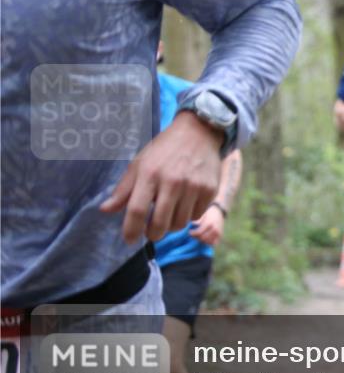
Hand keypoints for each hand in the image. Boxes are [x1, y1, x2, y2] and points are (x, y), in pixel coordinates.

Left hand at [100, 111, 222, 243]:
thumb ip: (123, 189)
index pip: (137, 210)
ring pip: (179, 223)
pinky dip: (188, 215)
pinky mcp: (209, 190)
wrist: (198, 133)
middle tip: (151, 232)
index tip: (129, 239)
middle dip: (152, 234)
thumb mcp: (140, 163)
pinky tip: (185, 204)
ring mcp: (193, 187)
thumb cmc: (164, 150)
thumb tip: (105, 210)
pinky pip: (196, 216)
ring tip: (169, 215)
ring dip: (171, 225)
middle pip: (160, 223)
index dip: (131, 229)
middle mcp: (172, 181)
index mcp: (150, 174)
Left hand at [189, 204, 225, 245]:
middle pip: (203, 238)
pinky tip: (206, 241)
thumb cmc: (210, 213)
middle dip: (197, 238)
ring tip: (199, 238)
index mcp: (209, 224)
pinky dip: (209, 243)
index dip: (193, 234)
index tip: (189, 232)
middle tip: (193, 236)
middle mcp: (214, 229)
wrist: (220, 211)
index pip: (199, 233)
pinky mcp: (220, 235)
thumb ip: (197, 223)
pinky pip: (214, 243)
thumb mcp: (202, 217)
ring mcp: (218, 233)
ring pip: (208, 241)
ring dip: (203, 241)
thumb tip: (189, 227)